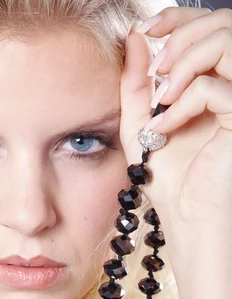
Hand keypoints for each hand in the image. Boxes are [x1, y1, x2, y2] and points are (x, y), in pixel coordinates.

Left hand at [120, 7, 231, 279]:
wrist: (185, 217)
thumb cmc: (169, 178)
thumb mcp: (141, 124)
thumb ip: (137, 83)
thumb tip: (138, 37)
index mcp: (216, 80)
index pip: (210, 27)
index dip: (180, 18)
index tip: (148, 29)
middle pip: (223, 24)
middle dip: (181, 37)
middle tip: (155, 71)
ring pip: (227, 42)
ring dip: (185, 62)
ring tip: (161, 98)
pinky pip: (214, 88)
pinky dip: (181, 104)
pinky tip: (162, 129)